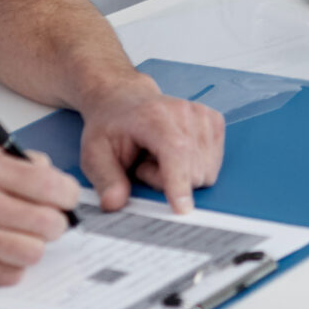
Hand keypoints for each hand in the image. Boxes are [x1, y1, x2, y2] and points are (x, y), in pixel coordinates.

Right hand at [0, 146, 81, 284]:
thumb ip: (17, 161)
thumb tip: (54, 174)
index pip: (53, 186)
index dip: (67, 195)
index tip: (63, 198)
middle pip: (51, 224)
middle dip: (54, 223)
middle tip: (43, 220)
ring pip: (35, 252)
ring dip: (32, 246)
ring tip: (17, 237)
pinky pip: (13, 275)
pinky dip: (11, 266)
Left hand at [74, 73, 226, 212]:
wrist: (125, 100)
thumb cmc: (111, 125)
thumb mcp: (94, 153)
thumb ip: (105, 180)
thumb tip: (115, 203)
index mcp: (152, 116)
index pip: (175, 151)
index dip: (180, 182)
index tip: (182, 208)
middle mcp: (183, 112)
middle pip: (192, 172)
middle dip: (167, 182)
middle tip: (144, 164)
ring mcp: (202, 115)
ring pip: (206, 172)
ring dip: (183, 176)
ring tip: (158, 158)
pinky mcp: (214, 122)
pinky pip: (214, 165)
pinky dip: (196, 168)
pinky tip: (175, 155)